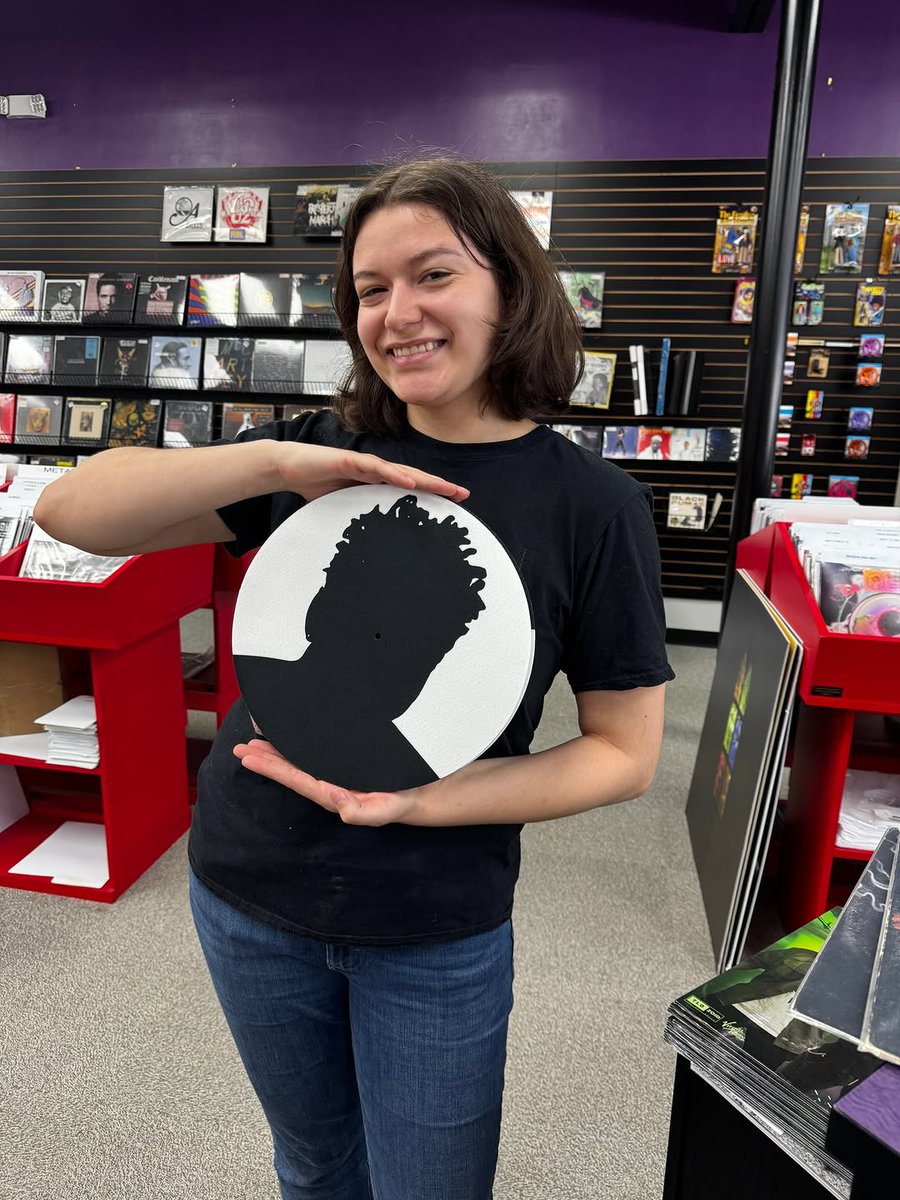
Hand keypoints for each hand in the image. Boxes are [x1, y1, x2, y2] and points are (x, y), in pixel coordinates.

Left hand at [234, 739, 420, 825]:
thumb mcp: (385, 809)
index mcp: (333, 794)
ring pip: (299, 761)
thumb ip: (361, 812)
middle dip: (266, 759)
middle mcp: (329, 784)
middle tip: (241, 748)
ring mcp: (335, 773)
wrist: (419, 793)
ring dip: (276, 752)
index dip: (272, 768)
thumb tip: (334, 801)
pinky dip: (297, 745)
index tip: (250, 757)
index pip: (296, 779)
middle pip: (291, 770)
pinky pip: (313, 754)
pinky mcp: (342, 762)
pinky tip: (288, 738)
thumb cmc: (400, 802)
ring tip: (254, 742)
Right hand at [276, 443, 469, 502]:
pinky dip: (394, 474)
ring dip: (424, 480)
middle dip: (439, 485)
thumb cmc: (316, 485)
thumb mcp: (344, 506)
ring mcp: (365, 464)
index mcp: (376, 481)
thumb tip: (371, 542)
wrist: (289, 466)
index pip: (410, 487)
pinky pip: (376, 468)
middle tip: (463, 495)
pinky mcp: (349, 460)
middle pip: (414, 477)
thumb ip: (360, 517)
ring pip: (401, 471)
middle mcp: (376, 470)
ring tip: (446, 488)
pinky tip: (410, 482)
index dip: (432, 493)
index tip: (454, 503)